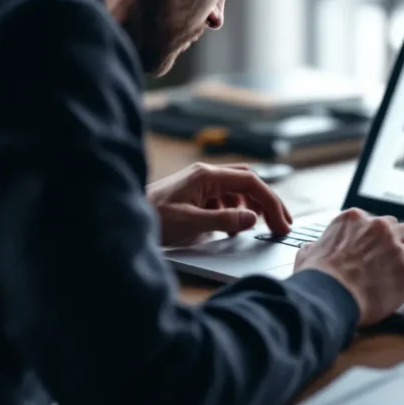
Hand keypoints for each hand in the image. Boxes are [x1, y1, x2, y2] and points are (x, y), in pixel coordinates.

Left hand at [147, 163, 291, 246]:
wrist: (120, 220)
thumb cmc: (150, 218)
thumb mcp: (189, 222)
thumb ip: (223, 220)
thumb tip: (252, 219)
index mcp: (206, 175)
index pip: (251, 181)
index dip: (271, 201)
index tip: (282, 222)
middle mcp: (205, 176)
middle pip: (248, 182)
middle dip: (268, 201)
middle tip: (283, 223)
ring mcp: (199, 186)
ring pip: (237, 191)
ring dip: (252, 207)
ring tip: (264, 227)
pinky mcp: (194, 197)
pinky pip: (223, 201)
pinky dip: (235, 212)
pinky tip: (234, 229)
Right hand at [294, 209, 403, 326]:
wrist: (328, 297)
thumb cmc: (316, 279)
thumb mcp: (307, 254)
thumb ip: (314, 247)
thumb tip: (311, 249)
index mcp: (354, 220)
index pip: (378, 221)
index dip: (383, 236)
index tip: (384, 247)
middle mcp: (379, 229)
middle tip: (403, 258)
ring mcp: (396, 250)